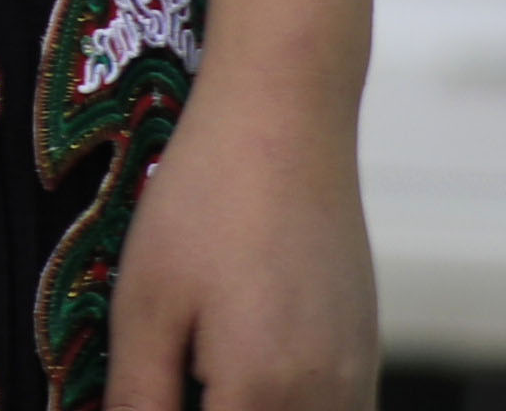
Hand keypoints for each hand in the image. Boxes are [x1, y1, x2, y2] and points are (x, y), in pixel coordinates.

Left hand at [110, 69, 377, 410]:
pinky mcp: (367, 354)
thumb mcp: (144, 304)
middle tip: (164, 376)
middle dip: (204, 406)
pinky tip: (237, 371)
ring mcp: (358, 380)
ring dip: (244, 405)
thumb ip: (137, 396)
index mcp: (264, 396)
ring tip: (199, 366)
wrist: (285, 123)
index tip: (144, 390)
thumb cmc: (203, 203)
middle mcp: (327, 402)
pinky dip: (282, 404)